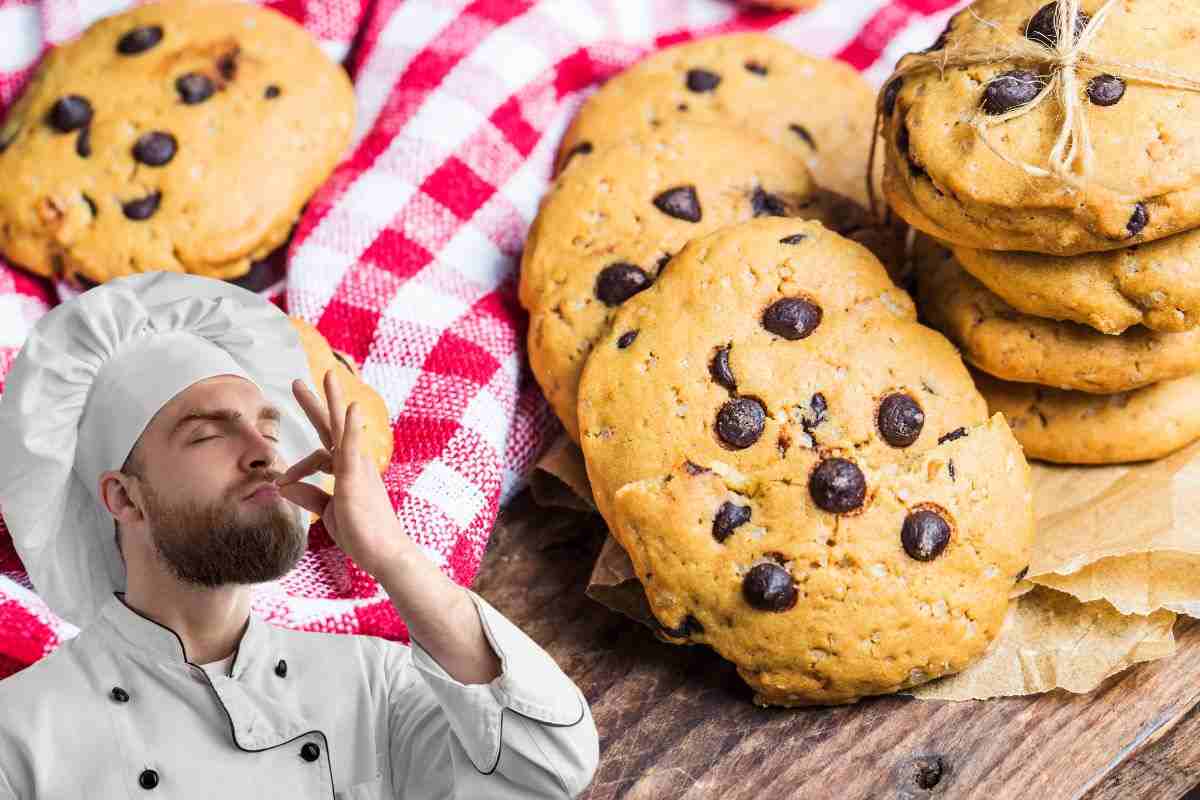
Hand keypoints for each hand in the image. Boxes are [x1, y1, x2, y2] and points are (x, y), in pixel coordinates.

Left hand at [274, 369, 405, 577]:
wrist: (383, 554)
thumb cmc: (361, 534)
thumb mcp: (329, 511)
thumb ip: (309, 495)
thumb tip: (283, 483)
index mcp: (348, 471)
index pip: (323, 447)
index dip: (301, 454)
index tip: (282, 472)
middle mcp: (354, 464)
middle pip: (333, 426)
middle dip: (319, 401)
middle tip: (300, 380)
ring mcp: (356, 469)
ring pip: (342, 428)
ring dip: (333, 401)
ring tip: (328, 375)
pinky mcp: (355, 479)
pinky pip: (351, 449)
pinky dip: (350, 427)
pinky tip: (350, 408)